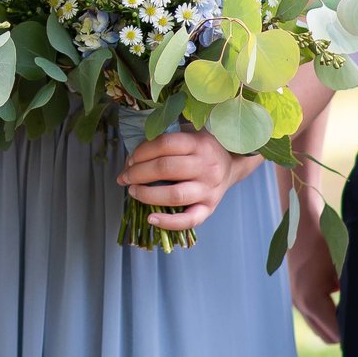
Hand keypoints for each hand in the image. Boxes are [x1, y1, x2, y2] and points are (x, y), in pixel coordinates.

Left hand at [116, 129, 262, 233]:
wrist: (232, 164)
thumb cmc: (203, 148)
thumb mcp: (189, 134)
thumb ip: (166, 141)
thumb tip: (132, 159)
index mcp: (199, 144)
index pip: (164, 144)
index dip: (142, 152)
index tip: (130, 160)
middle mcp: (206, 167)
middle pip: (166, 169)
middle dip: (138, 173)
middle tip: (125, 177)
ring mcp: (209, 189)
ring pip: (175, 195)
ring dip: (147, 195)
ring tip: (133, 191)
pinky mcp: (210, 208)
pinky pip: (189, 220)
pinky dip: (168, 222)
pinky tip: (151, 219)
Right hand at [286, 183, 340, 343]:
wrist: (300, 218)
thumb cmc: (326, 238)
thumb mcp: (345, 264)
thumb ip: (353, 291)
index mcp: (311, 300)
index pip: (336, 334)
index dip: (355, 335)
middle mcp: (300, 303)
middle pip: (327, 336)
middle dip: (346, 333)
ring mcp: (296, 298)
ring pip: (319, 326)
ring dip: (335, 323)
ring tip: (356, 311)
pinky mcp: (297, 291)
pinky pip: (314, 314)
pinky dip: (327, 314)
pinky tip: (343, 299)